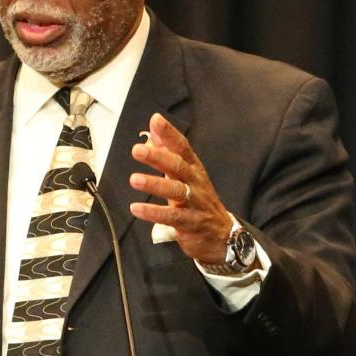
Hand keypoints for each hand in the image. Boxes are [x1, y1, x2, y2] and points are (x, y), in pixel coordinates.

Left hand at [129, 112, 233, 264]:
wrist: (221, 235)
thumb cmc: (198, 201)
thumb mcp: (185, 176)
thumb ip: (168, 153)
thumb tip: (152, 130)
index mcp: (194, 169)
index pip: (182, 147)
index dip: (170, 134)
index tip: (155, 120)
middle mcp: (196, 183)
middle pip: (178, 167)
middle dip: (158, 157)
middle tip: (137, 150)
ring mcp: (195, 203)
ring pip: (176, 191)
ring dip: (155, 184)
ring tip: (134, 179)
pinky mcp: (190, 223)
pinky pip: (171, 217)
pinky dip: (153, 212)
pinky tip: (136, 208)